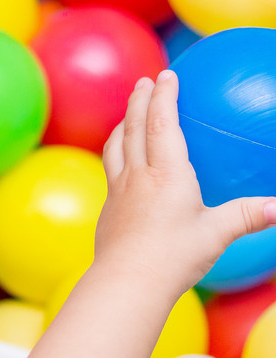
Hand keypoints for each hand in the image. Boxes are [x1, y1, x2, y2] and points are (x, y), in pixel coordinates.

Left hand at [96, 70, 275, 294]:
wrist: (126, 283)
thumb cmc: (173, 258)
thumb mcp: (217, 234)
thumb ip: (249, 215)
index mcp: (166, 174)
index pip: (162, 124)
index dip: (163, 96)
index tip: (166, 75)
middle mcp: (137, 176)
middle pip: (134, 128)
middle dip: (139, 100)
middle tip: (144, 82)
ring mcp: (118, 192)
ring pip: (115, 147)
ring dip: (123, 124)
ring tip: (128, 115)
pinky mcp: (108, 210)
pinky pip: (110, 171)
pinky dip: (116, 155)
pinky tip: (122, 163)